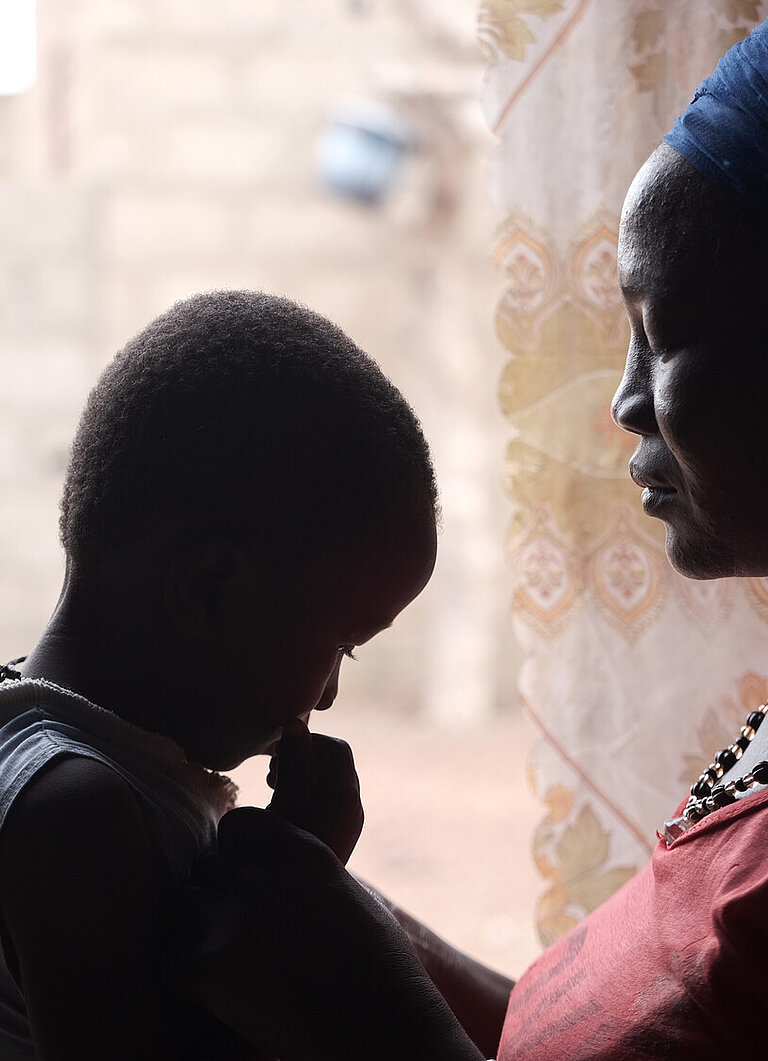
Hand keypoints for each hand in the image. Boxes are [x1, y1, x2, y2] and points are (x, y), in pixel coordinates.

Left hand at [175, 808, 483, 1060]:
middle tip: (236, 939)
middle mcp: (259, 870)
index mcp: (299, 849)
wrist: (381, 1026)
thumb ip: (306, 879)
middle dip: (214, 898)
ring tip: (222, 968)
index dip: (235, 854)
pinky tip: (210, 1000)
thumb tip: (285, 887)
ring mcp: (230, 914)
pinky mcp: (208, 965)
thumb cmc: (380, 973)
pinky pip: (170, 962)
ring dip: (193, 934)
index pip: (237, 825)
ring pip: (181, 908)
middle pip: (205, 869)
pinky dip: (183, 984)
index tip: (247, 885)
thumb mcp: (350, 899)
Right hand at [267, 718, 362, 863]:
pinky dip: (310, 793)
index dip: (307, 741)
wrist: (291, 908)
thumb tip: (296, 722)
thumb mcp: (283, 803)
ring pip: (333, 782)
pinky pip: (331, 801)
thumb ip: (292, 762)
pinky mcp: (340, 837)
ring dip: (305, 774)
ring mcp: (349, 825)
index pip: (336, 748)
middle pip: (336, 763)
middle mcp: (354, 809)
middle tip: (271, 771)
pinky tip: (285, 806)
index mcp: (344, 797)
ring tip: (273, 786)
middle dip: (305, 758)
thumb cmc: (280, 852)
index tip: (276, 753)